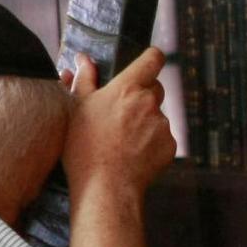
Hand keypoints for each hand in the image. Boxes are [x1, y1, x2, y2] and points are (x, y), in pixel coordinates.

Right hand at [61, 47, 174, 197]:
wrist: (106, 187)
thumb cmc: (85, 148)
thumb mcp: (77, 109)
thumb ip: (84, 80)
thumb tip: (83, 60)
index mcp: (127, 88)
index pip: (152, 59)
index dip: (151, 58)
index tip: (147, 61)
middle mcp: (149, 103)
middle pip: (154, 88)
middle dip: (141, 96)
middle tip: (121, 113)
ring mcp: (162, 125)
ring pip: (156, 116)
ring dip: (145, 122)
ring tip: (122, 142)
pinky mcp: (169, 146)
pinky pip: (162, 138)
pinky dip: (151, 143)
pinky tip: (132, 155)